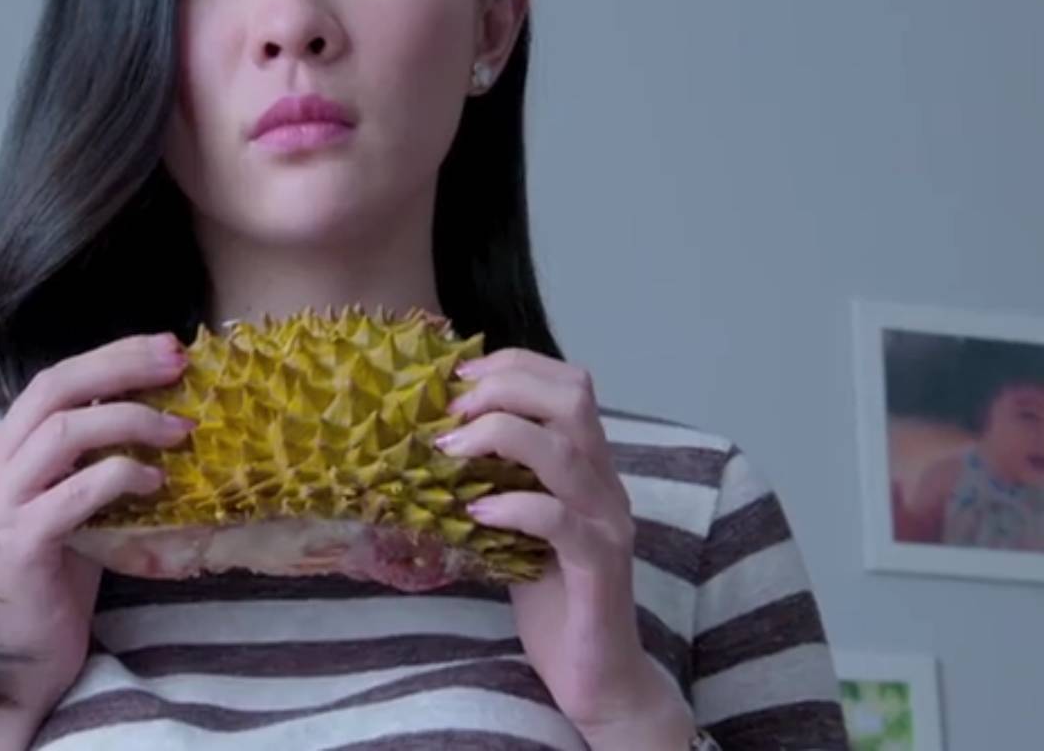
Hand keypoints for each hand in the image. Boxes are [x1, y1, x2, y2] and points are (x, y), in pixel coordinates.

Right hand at [0, 333, 195, 724]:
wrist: (23, 656)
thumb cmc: (59, 578)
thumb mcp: (75, 500)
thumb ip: (94, 455)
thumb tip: (161, 407)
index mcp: (0, 449)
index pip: (55, 380)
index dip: (113, 356)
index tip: (168, 347)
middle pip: (55, 388)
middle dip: (122, 367)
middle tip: (178, 363)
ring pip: (66, 431)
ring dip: (133, 421)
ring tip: (181, 433)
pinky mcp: (19, 541)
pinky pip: (79, 490)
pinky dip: (123, 476)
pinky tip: (156, 483)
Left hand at [435, 348, 695, 745]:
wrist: (597, 676)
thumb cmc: (552, 600)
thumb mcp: (517, 527)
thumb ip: (498, 481)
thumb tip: (435, 442)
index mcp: (589, 467)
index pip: (568, 385)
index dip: (514, 366)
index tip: (458, 377)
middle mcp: (606, 484)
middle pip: (573, 399)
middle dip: (506, 387)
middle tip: (451, 408)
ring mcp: (607, 524)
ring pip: (566, 452)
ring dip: (500, 435)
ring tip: (449, 449)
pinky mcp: (599, 568)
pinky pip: (560, 521)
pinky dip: (515, 506)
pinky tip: (477, 511)